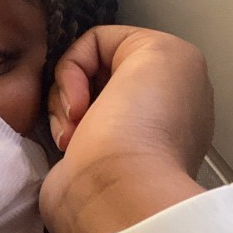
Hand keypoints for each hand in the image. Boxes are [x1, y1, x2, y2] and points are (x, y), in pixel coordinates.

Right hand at [40, 25, 213, 232]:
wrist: (114, 192)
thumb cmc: (138, 125)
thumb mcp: (157, 52)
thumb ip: (130, 40)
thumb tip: (96, 67)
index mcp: (173, 78)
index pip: (107, 42)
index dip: (86, 58)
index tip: (89, 88)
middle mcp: (149, 101)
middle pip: (85, 67)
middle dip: (71, 84)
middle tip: (78, 112)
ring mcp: (118, 129)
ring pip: (67, 91)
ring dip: (62, 107)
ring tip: (71, 135)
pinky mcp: (90, 153)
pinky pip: (60, 119)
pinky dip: (59, 127)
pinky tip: (66, 146)